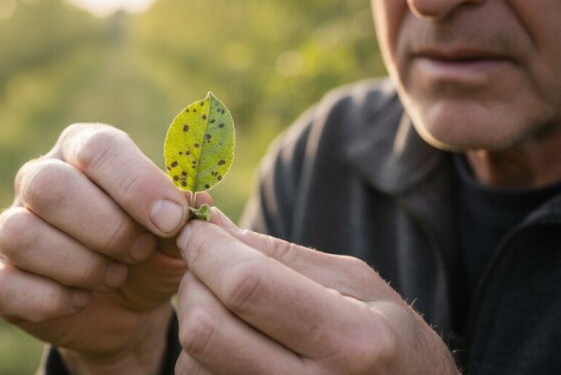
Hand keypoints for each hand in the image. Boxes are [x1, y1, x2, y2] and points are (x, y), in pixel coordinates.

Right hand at [0, 123, 194, 373]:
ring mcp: (10, 227)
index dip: (136, 184)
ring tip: (113, 277)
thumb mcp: (177, 233)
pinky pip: (1, 284)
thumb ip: (184, 209)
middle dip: (106, 228)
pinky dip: (51, 300)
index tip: (171, 220)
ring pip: (21, 234)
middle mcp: (38, 178)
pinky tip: (81, 300)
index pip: (98, 148)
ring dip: (80, 265)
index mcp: (83, 149)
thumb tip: (194, 198)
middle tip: (139, 251)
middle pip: (50, 186)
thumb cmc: (151, 253)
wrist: (127, 309)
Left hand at [174, 209, 457, 373]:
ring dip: (197, 321)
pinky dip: (203, 356)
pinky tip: (236, 343)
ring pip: (193, 361)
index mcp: (351, 341)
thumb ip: (279, 255)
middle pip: (205, 328)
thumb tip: (209, 224)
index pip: (245, 285)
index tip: (195, 228)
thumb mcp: (356, 285)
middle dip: (192, 283)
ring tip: (233, 310)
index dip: (206, 249)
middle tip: (206, 266)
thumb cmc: (391, 342)